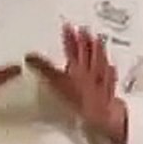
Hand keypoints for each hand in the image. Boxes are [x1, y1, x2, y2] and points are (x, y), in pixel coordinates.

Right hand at [25, 25, 127, 143]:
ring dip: (98, 49)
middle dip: (84, 39)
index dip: (68, 37)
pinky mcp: (109, 91)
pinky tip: (111, 67)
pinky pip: (110, 75)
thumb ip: (43, 68)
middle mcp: (91, 71)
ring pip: (100, 60)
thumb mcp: (56, 82)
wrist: (101, 116)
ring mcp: (102, 80)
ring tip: (97, 39)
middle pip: (88, 51)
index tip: (67, 27)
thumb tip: (31, 57)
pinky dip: (109, 69)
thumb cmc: (80, 101)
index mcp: (77, 66)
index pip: (72, 48)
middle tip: (82, 29)